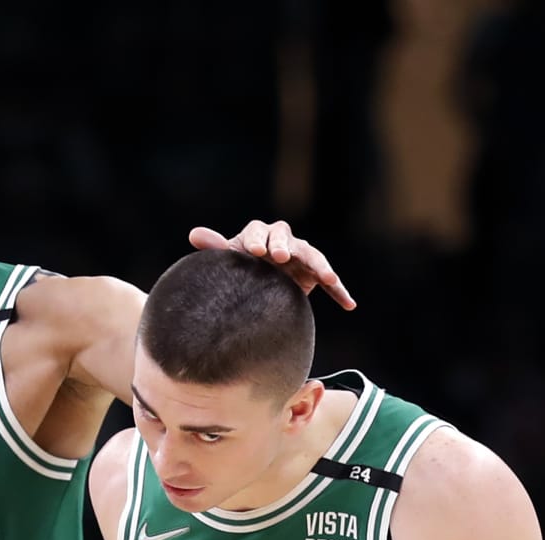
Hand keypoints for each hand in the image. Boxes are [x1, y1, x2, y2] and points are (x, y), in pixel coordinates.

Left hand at [189, 220, 356, 309]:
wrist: (252, 291)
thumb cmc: (237, 272)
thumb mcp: (227, 263)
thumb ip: (215, 249)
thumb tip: (194, 234)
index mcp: (257, 235)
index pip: (257, 231)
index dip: (256, 239)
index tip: (254, 252)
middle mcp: (281, 241)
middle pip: (285, 236)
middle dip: (283, 245)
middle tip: (279, 256)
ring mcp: (299, 255)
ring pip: (312, 255)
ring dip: (320, 265)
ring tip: (327, 278)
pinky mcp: (313, 273)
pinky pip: (329, 281)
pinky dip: (339, 291)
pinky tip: (349, 304)